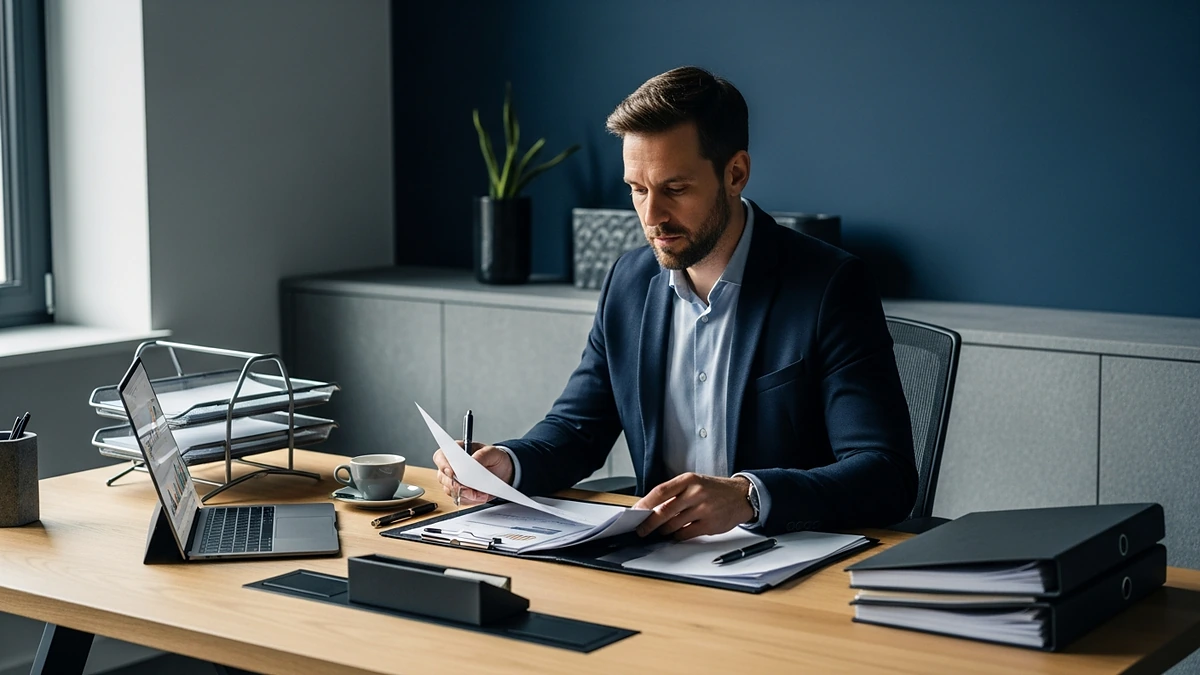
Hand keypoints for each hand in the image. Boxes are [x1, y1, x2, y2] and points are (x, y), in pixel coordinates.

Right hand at [431, 443, 513, 504]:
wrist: (503, 471)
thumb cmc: (494, 458)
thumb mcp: (493, 452)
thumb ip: (482, 455)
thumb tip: (473, 461)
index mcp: (456, 451)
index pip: (440, 457)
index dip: (443, 465)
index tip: (453, 473)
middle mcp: (451, 466)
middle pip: (443, 477)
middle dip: (457, 485)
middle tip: (471, 488)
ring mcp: (454, 480)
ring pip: (450, 491)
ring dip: (466, 494)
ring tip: (481, 493)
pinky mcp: (460, 492)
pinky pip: (459, 499)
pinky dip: (471, 500)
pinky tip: (481, 496)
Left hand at [633, 473, 753, 539]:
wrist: (741, 496)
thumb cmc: (714, 490)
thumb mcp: (694, 483)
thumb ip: (675, 494)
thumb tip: (651, 509)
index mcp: (688, 480)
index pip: (660, 491)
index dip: (645, 504)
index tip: (635, 512)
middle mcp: (695, 493)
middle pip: (664, 511)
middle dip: (649, 523)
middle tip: (642, 529)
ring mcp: (703, 509)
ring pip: (673, 525)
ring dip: (664, 531)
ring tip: (662, 531)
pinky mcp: (709, 524)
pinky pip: (685, 534)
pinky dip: (677, 536)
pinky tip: (676, 534)